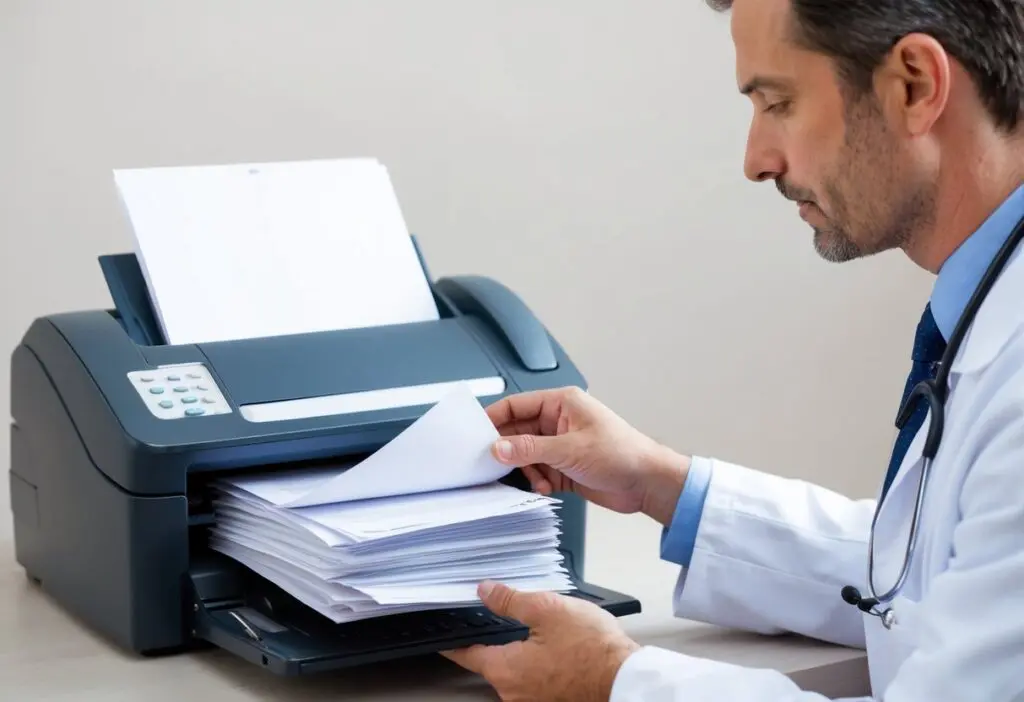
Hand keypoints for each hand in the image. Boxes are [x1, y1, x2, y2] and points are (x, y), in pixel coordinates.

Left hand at [441, 580, 639, 700]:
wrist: (627, 680)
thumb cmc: (592, 649)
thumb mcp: (547, 609)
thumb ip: (510, 600)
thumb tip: (485, 592)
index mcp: (505, 670)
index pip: (467, 655)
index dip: (456, 641)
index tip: (446, 637)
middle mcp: (514, 694)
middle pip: (494, 663)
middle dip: (501, 642)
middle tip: (517, 621)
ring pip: (518, 672)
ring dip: (526, 654)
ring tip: (550, 635)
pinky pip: (537, 681)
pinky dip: (542, 665)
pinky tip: (561, 650)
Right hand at [485, 386, 689, 524]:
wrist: (648, 483)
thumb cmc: (622, 454)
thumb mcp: (569, 450)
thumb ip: (530, 449)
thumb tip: (498, 447)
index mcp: (562, 403)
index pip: (517, 405)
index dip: (495, 418)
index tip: (475, 434)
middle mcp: (559, 421)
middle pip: (518, 431)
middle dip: (509, 450)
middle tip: (493, 464)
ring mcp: (561, 444)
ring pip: (526, 454)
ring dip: (526, 470)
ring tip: (536, 480)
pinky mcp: (565, 467)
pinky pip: (538, 471)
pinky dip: (536, 480)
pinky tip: (545, 488)